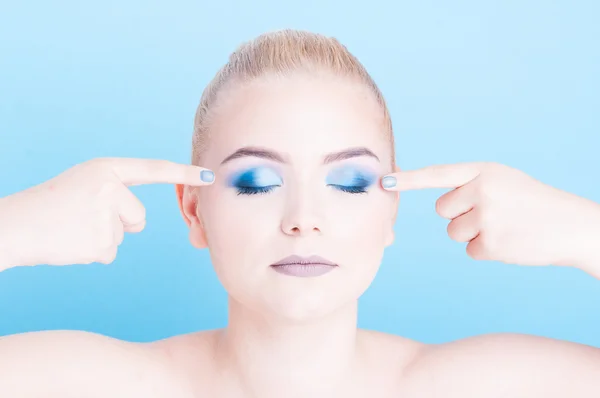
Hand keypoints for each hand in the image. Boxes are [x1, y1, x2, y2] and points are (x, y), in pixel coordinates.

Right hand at [1, 158, 213, 266]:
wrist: (15, 225)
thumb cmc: (50, 206)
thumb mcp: (84, 185)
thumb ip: (116, 193)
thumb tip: (138, 223)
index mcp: (106, 168)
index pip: (153, 170)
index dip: (184, 172)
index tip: (210, 176)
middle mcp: (109, 187)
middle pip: (139, 217)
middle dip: (118, 223)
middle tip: (81, 217)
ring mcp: (105, 214)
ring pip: (124, 236)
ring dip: (103, 238)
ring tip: (73, 228)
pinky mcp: (99, 242)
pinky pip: (110, 253)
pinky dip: (93, 253)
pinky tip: (71, 242)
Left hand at [382, 162, 599, 271]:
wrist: (572, 225)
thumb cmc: (534, 203)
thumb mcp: (504, 181)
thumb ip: (471, 185)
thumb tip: (440, 205)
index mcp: (484, 170)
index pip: (438, 174)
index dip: (409, 178)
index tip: (383, 180)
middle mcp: (482, 190)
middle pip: (442, 210)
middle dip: (460, 215)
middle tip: (493, 214)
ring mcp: (486, 217)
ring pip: (453, 233)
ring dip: (474, 234)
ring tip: (505, 227)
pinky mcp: (491, 243)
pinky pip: (470, 251)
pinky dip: (486, 250)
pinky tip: (510, 242)